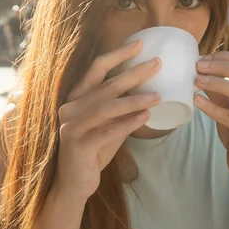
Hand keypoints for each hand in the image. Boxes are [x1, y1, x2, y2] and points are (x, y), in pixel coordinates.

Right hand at [55, 41, 160, 201]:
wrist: (75, 184)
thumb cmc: (93, 151)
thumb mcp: (109, 126)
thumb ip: (122, 111)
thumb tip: (151, 92)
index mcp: (76, 98)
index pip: (96, 69)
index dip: (117, 55)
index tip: (140, 44)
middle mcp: (70, 108)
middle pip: (106, 85)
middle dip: (134, 73)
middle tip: (157, 63)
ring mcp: (71, 126)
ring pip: (106, 107)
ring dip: (134, 99)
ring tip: (158, 95)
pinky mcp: (78, 145)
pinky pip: (107, 131)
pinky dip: (128, 123)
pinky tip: (146, 117)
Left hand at [195, 52, 228, 180]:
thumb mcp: (227, 104)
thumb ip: (217, 88)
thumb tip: (199, 69)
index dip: (225, 57)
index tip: (203, 58)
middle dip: (222, 66)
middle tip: (199, 66)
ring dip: (218, 83)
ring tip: (197, 81)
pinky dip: (212, 107)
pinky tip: (197, 101)